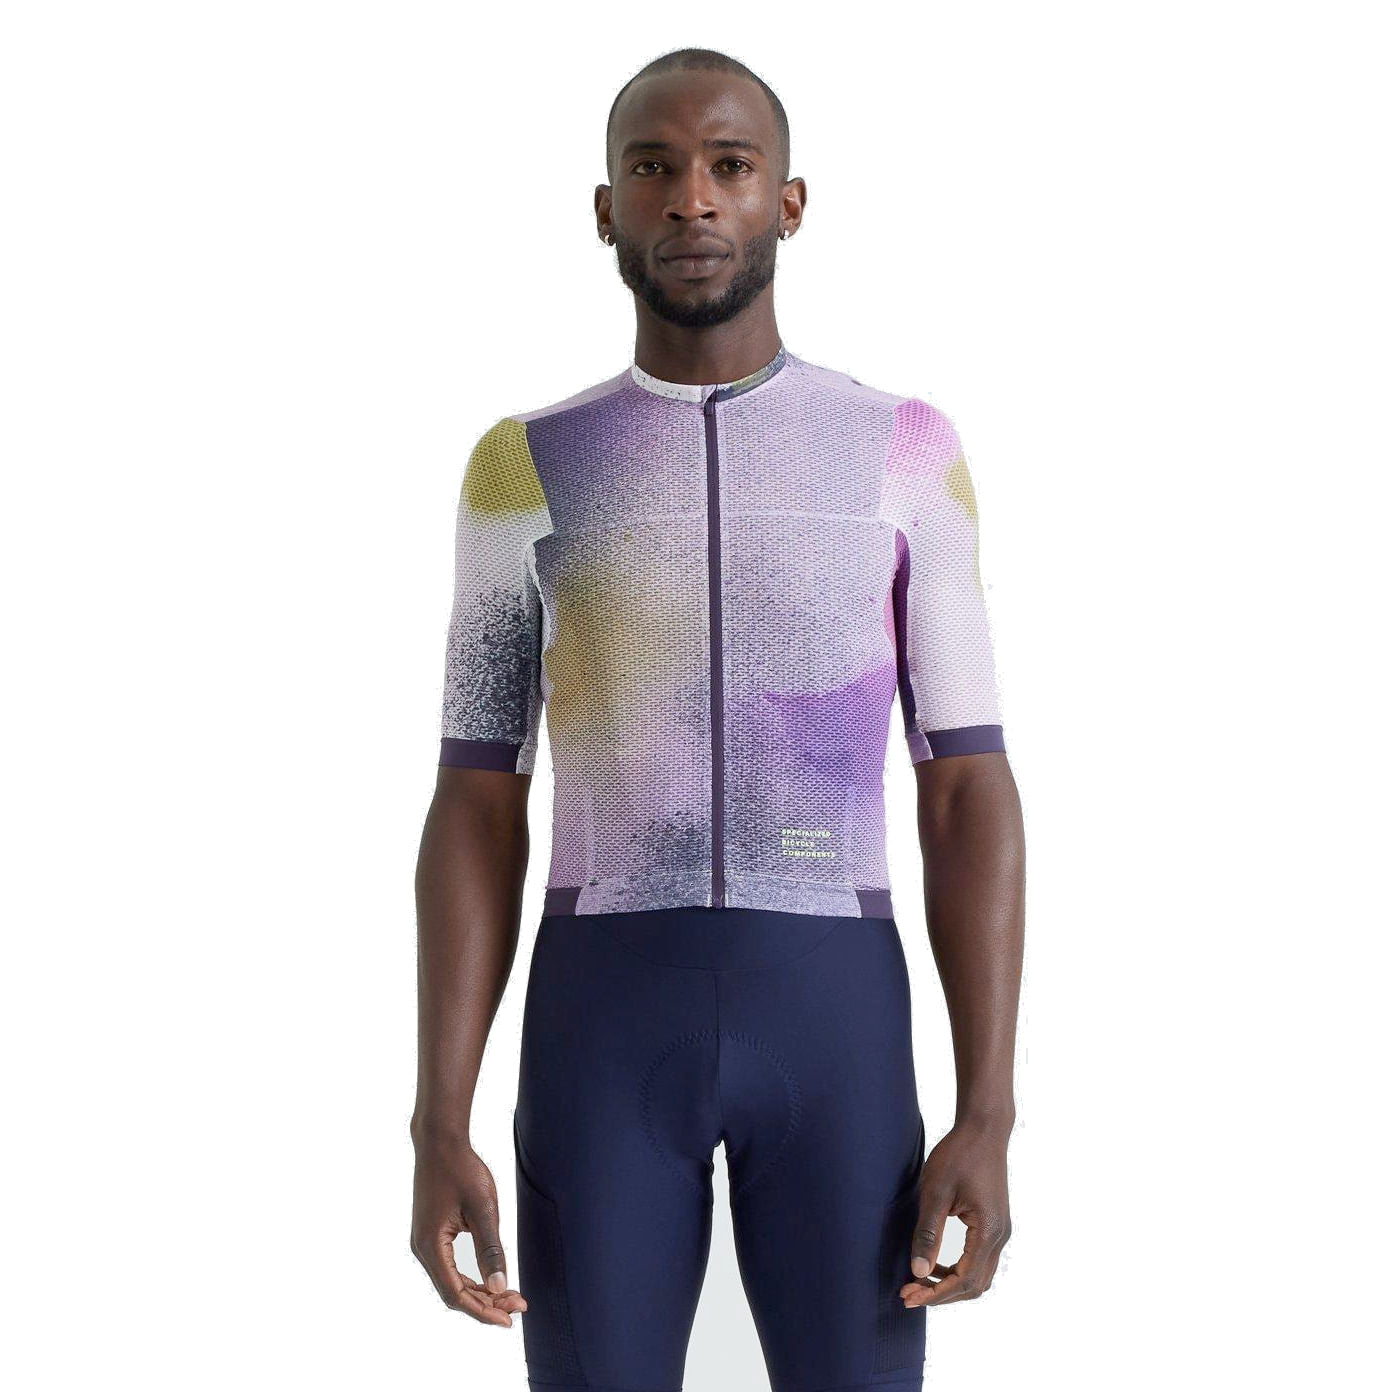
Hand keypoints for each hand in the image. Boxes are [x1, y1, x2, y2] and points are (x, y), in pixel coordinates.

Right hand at [411, 1129, 527, 1325]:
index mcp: (431, 1246)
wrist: (440, 1142)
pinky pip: (449, 1267)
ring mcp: (424, 1242)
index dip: (483, 1311)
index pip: (456, 1295)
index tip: (510, 1319)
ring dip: (479, 1292)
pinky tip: (490, 1279)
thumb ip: (490, 1249)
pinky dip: (470, 1278)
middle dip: (485, 1304)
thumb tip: (499, 1286)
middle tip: (517, 1305)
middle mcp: (423, 1250)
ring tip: (509, 1296)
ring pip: (451, 1282)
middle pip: (453, 1293)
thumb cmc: (462, 1170)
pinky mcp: (431, 1234)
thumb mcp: (482, 1209)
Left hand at [900, 1120, 1011, 1306]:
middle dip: (941, 1294)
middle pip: (974, 1286)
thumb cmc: (958, 1155)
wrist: (983, 1129)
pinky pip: (979, 1260)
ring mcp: (1000, 1230)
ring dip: (950, 1284)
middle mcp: (1000, 1236)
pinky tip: (936, 1264)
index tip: (908, 1296)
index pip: (963, 1281)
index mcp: (988, 1231)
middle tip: (909, 1294)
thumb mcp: (936, 1192)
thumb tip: (918, 1271)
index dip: (935, 1294)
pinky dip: (958, 1270)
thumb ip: (928, 1233)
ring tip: (919, 1281)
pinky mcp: (994, 1223)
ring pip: (979, 1276)